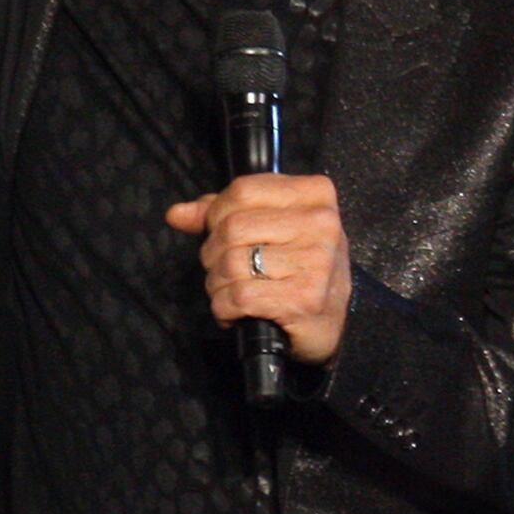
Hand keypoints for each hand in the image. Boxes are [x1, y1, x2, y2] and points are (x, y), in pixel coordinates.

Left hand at [165, 173, 352, 363]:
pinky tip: (236, 311)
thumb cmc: (300, 270)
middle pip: (232, 227)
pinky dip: (225, 308)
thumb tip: (177, 214)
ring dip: (218, 284)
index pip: (242, 190)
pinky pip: (239, 296)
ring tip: (231, 292)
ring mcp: (316, 262)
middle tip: (224, 270)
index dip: (217, 214)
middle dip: (213, 254)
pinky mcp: (304, 298)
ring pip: (232, 263)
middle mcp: (321, 224)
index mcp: (315, 194)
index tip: (220, 233)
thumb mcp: (272, 229)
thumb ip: (223, 214)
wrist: (336, 323)